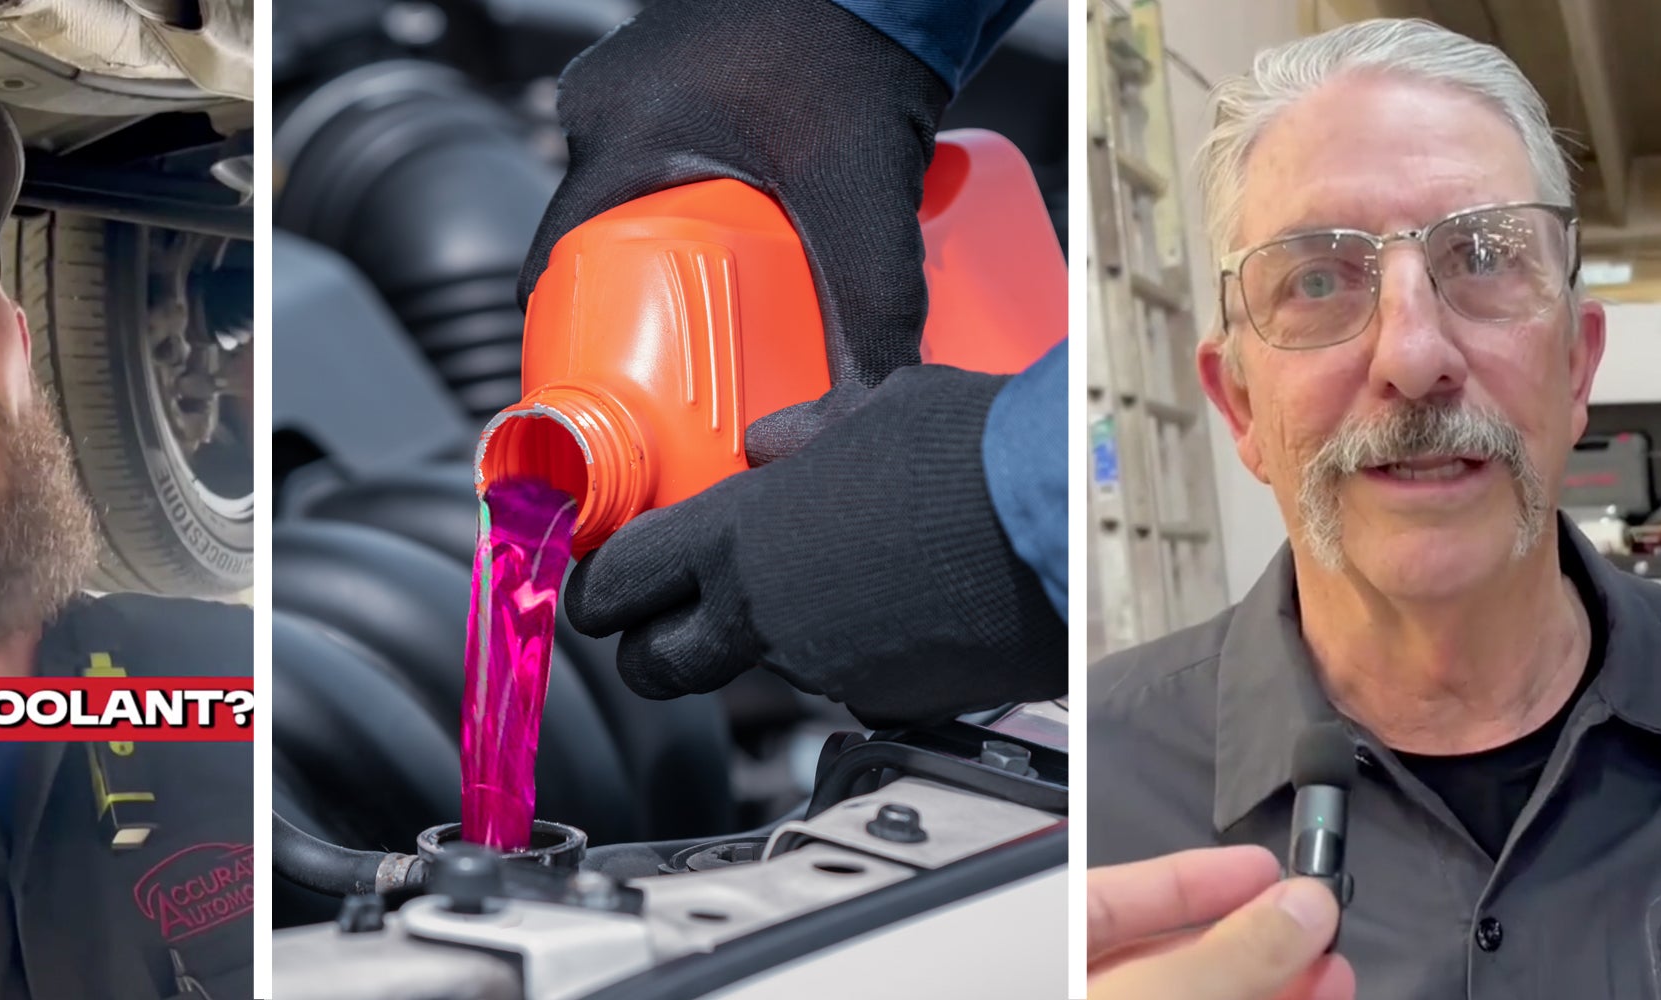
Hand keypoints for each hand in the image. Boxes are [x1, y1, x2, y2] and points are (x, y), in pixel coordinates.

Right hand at [520, 0, 950, 385]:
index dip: (579, 339)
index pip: (555, 267)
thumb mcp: (864, 208)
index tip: (614, 392)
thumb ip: (867, 318)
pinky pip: (668, 141)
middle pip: (605, 234)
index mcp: (613, 136)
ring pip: (641, 188)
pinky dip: (698, 182)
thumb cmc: (862, 53)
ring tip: (735, 288)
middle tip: (701, 347)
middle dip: (646, 296)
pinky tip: (751, 214)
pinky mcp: (682, 55)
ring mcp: (639, 69)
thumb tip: (834, 427)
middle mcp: (608, 98)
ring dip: (677, 238)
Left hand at [566, 365, 1064, 727]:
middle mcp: (765, 615)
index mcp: (739, 536)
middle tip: (665, 623)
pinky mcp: (888, 704)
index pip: (618, 583)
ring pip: (763, 671)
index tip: (600, 589)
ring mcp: (825, 669)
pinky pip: (848, 688)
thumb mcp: (877, 411)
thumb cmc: (972, 452)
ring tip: (827, 590)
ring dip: (772, 642)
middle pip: (658, 666)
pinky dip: (856, 660)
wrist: (1061, 524)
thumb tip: (775, 440)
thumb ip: (807, 435)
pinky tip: (896, 613)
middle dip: (650, 650)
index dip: (599, 592)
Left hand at [1088, 846, 1354, 999]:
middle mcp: (1081, 989)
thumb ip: (1226, 954)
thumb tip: (1301, 907)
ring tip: (1332, 972)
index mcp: (1041, 957)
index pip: (1106, 897)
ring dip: (1269, 982)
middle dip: (1247, 939)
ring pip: (1194, 998)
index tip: (1260, 867)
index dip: (1188, 879)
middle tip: (1312, 923)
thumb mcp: (1156, 994)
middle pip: (1161, 955)